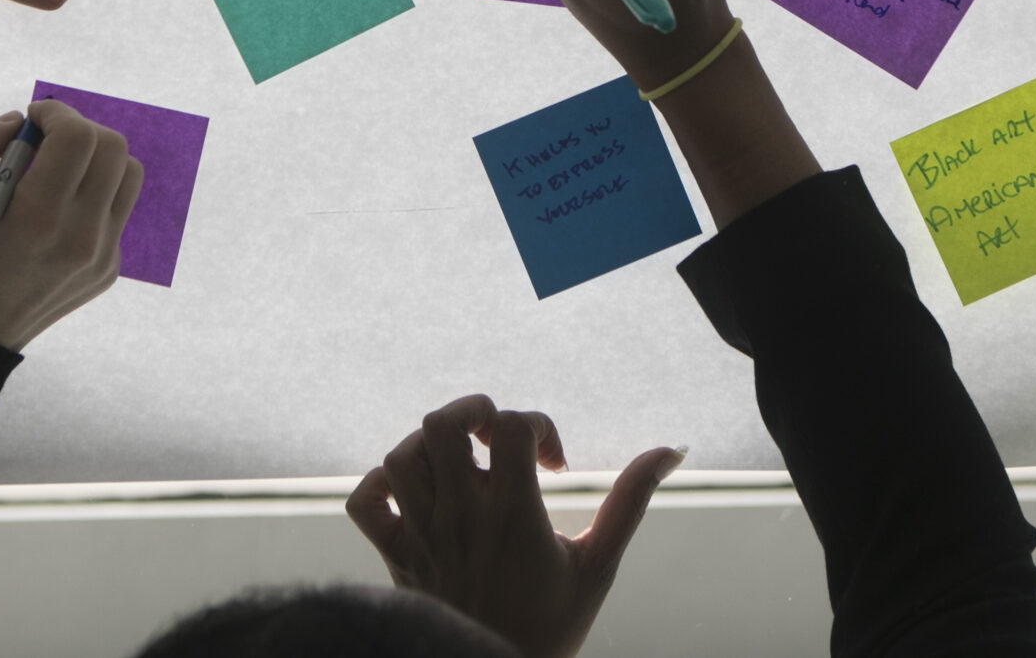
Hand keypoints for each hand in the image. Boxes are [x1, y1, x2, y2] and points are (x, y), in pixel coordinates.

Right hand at [0, 98, 142, 350]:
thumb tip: (20, 123)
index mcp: (40, 216)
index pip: (79, 136)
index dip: (56, 113)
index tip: (33, 119)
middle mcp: (82, 237)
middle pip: (114, 148)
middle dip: (78, 130)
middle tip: (45, 143)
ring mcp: (102, 256)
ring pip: (128, 176)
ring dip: (96, 160)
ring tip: (57, 172)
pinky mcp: (108, 269)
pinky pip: (116, 211)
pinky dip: (92, 196)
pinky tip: (55, 215)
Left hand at [346, 394, 681, 657]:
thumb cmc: (553, 625)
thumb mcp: (599, 564)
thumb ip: (630, 500)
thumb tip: (671, 449)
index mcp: (513, 515)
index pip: (510, 426)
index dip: (537, 425)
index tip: (553, 462)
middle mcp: (461, 517)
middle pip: (441, 423)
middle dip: (473, 411)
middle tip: (497, 439)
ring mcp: (422, 535)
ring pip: (401, 456)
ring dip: (431, 446)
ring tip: (463, 465)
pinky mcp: (395, 557)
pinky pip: (364, 502)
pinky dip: (382, 485)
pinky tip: (419, 493)